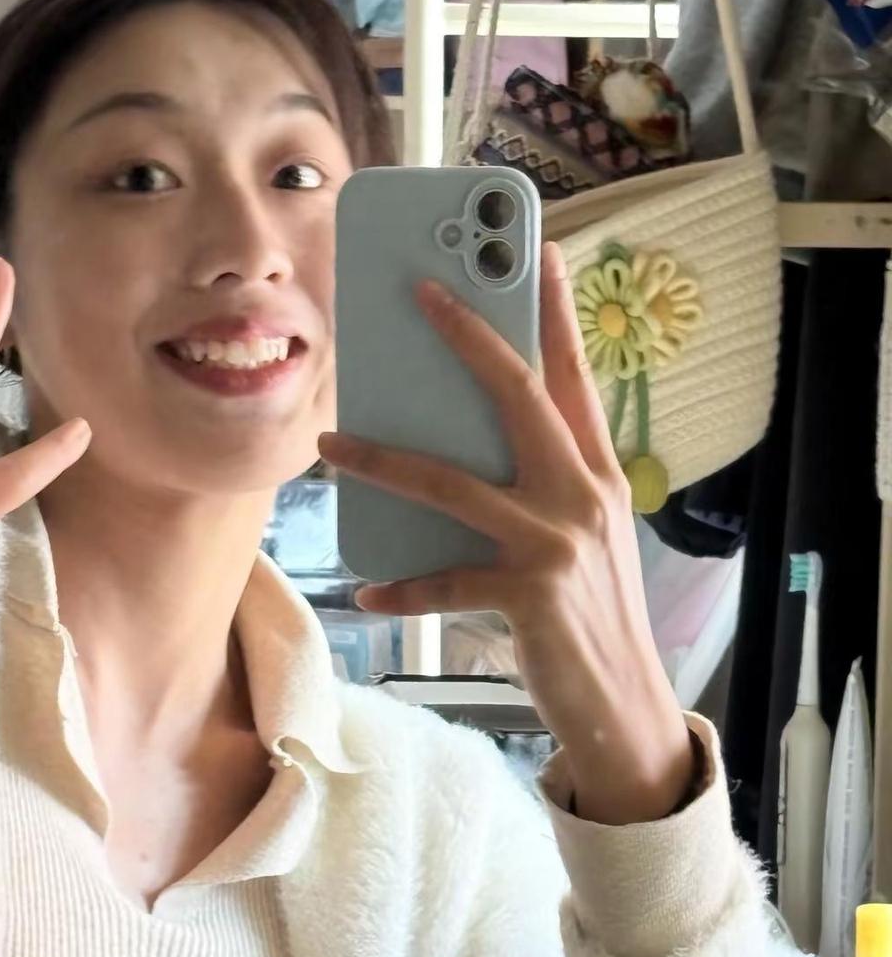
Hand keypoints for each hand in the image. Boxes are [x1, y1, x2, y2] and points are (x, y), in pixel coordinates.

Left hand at [319, 243, 694, 825]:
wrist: (625, 706)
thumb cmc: (589, 612)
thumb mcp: (579, 536)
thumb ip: (537, 484)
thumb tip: (456, 443)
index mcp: (596, 472)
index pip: (574, 375)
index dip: (555, 310)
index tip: (536, 250)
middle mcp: (582, 494)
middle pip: (519, 396)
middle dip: (469, 337)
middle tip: (422, 289)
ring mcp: (557, 542)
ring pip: (455, 483)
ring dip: (384, 460)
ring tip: (331, 446)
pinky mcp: (530, 594)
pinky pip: (445, 581)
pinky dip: (402, 589)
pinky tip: (367, 591)